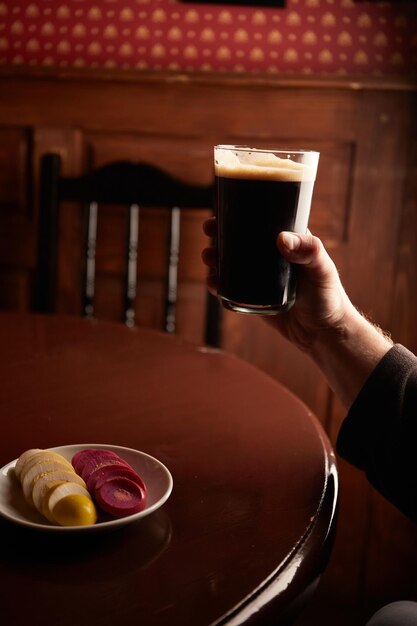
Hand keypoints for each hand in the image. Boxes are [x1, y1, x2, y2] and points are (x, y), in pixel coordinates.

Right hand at [202, 217, 353, 351]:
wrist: (323, 331)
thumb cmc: (328, 295)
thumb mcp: (321, 269)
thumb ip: (308, 251)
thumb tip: (280, 239)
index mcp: (287, 242)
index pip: (260, 222)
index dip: (239, 215)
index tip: (221, 213)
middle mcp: (271, 257)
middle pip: (240, 241)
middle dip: (220, 236)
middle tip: (209, 234)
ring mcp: (261, 277)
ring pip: (232, 263)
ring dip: (215, 258)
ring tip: (208, 258)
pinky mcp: (254, 297)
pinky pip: (232, 288)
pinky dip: (219, 284)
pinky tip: (212, 282)